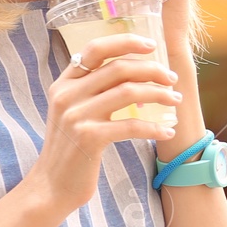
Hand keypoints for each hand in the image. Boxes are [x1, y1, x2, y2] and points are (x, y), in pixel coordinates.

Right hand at [35, 31, 180, 212]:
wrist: (52, 184)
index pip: (95, 50)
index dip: (125, 42)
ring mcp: (76, 115)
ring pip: (129, 92)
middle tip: (172, 80)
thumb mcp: (72, 113)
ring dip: (159, 94)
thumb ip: (90, 91)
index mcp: (63, 84)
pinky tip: (168, 131)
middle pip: (118, 68)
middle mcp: (67, 95)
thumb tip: (129, 72)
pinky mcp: (89, 137)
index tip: (151, 45)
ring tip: (175, 101)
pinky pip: (131, 125)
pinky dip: (155, 127)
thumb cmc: (70, 149)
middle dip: (152, 70)